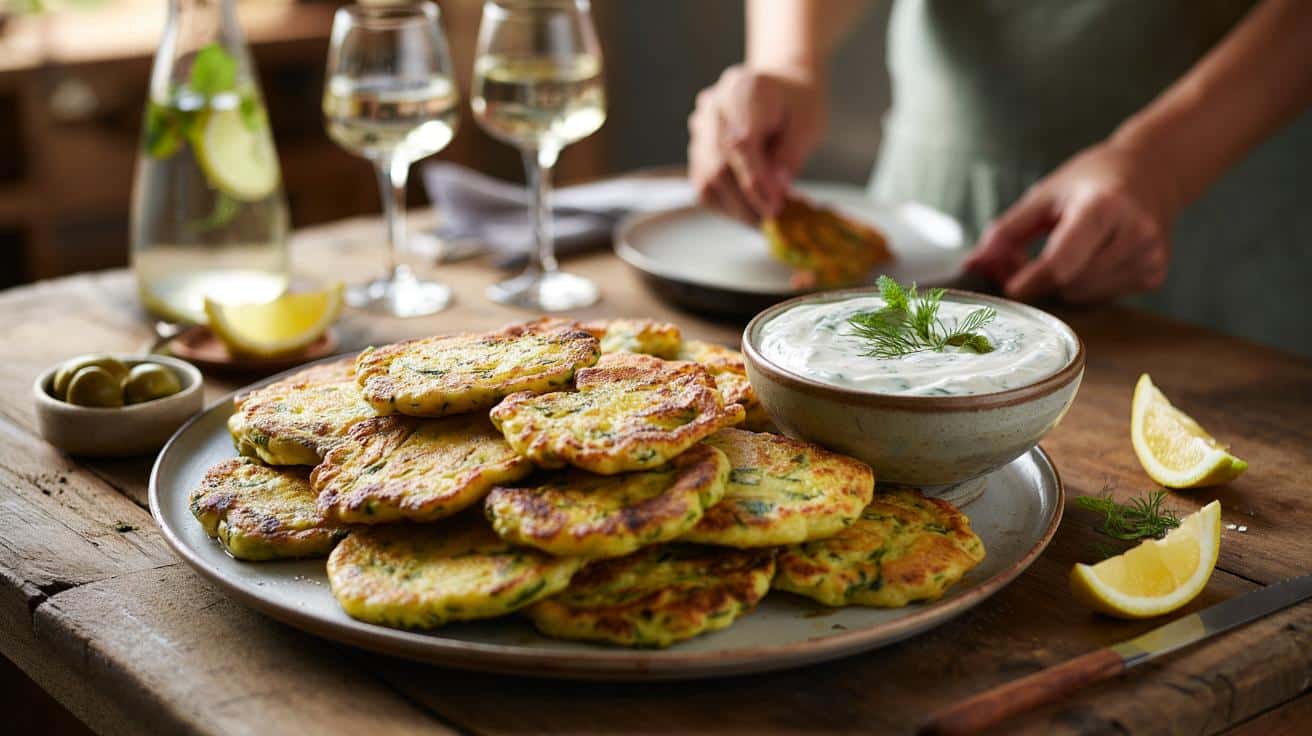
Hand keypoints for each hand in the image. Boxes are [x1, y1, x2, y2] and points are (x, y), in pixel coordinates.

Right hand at [687, 65, 825, 223]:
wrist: (781, 88)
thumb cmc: (798, 104)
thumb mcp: (807, 124)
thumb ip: (789, 156)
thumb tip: (773, 192)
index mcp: (742, 89)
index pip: (740, 143)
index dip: (755, 182)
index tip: (774, 208)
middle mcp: (713, 106)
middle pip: (717, 164)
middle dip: (745, 202)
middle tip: (771, 221)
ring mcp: (701, 126)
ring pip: (706, 178)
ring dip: (734, 207)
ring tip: (761, 219)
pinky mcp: (697, 146)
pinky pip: (703, 183)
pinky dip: (725, 203)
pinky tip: (747, 209)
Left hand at [964, 141, 1180, 303]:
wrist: (1153, 172)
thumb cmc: (1092, 181)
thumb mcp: (1045, 196)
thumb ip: (1007, 232)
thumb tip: (973, 265)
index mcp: (1104, 207)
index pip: (1060, 263)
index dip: (1029, 281)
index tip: (1008, 289)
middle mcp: (1135, 234)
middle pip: (1069, 284)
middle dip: (1041, 281)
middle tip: (1029, 262)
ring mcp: (1149, 257)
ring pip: (1084, 297)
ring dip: (1062, 286)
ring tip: (1066, 254)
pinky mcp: (1155, 274)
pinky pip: (1103, 298)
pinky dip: (1086, 287)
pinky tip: (1093, 259)